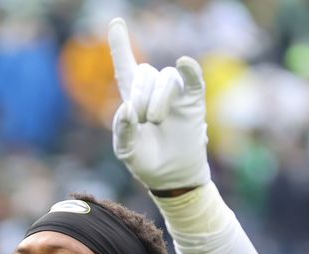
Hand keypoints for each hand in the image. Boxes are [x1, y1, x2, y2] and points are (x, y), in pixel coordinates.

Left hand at [107, 18, 209, 193]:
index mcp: (133, 99)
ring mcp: (175, 94)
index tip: (116, 22)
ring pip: (164, 78)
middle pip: (144, 72)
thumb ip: (122, 131)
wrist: (172, 177)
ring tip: (157, 121)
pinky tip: (184, 64)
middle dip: (140, 95)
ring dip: (157, 99)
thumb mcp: (126, 151)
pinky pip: (192, 78)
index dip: (120, 44)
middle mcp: (154, 91)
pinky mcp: (193, 100)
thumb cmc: (146, 162)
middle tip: (143, 121)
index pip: (125, 65)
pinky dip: (189, 69)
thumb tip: (127, 108)